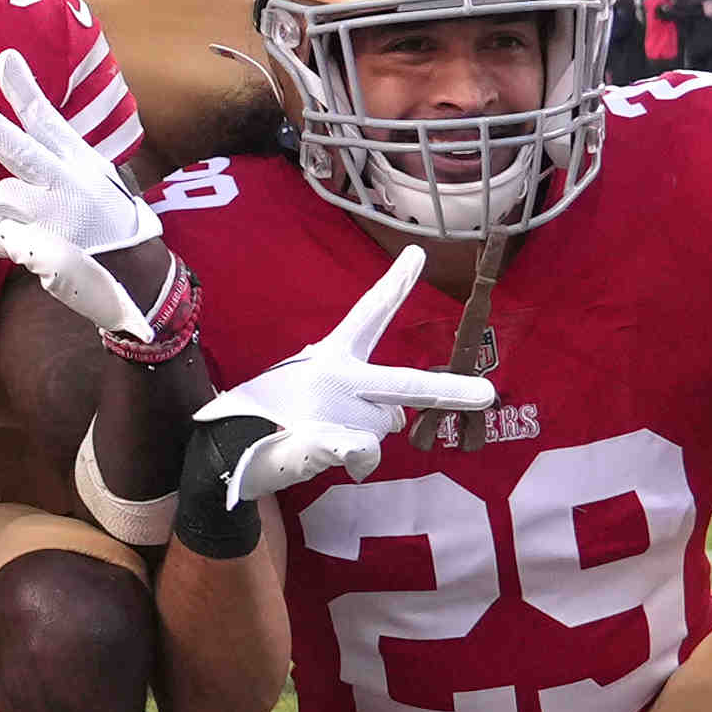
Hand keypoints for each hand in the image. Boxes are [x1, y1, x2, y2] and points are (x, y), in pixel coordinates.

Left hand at [0, 54, 188, 354]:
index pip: (47, 121)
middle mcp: (68, 182)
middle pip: (17, 148)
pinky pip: (0, 235)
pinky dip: (4, 243)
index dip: (23, 90)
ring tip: (28, 233)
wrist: (136, 275)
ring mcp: (56, 214)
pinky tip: (31, 251)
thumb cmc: (106, 224)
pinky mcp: (46, 245)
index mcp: (79, 162)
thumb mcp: (91, 182)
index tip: (4, 58)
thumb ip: (44, 175)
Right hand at [168, 245, 489, 553]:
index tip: (418, 254)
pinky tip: (326, 452)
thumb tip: (397, 422)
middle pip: (404, 383)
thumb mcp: (317, 396)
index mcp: (331, 357)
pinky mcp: (326, 440)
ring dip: (366, 436)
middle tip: (486, 394)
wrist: (225, 447)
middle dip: (447, 390)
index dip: (394, 284)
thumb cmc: (271, 415)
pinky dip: (357, 456)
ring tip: (321, 434)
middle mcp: (338, 378)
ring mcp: (333, 410)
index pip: (368, 314)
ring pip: (383, 429)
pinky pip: (365, 452)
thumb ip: (362, 402)